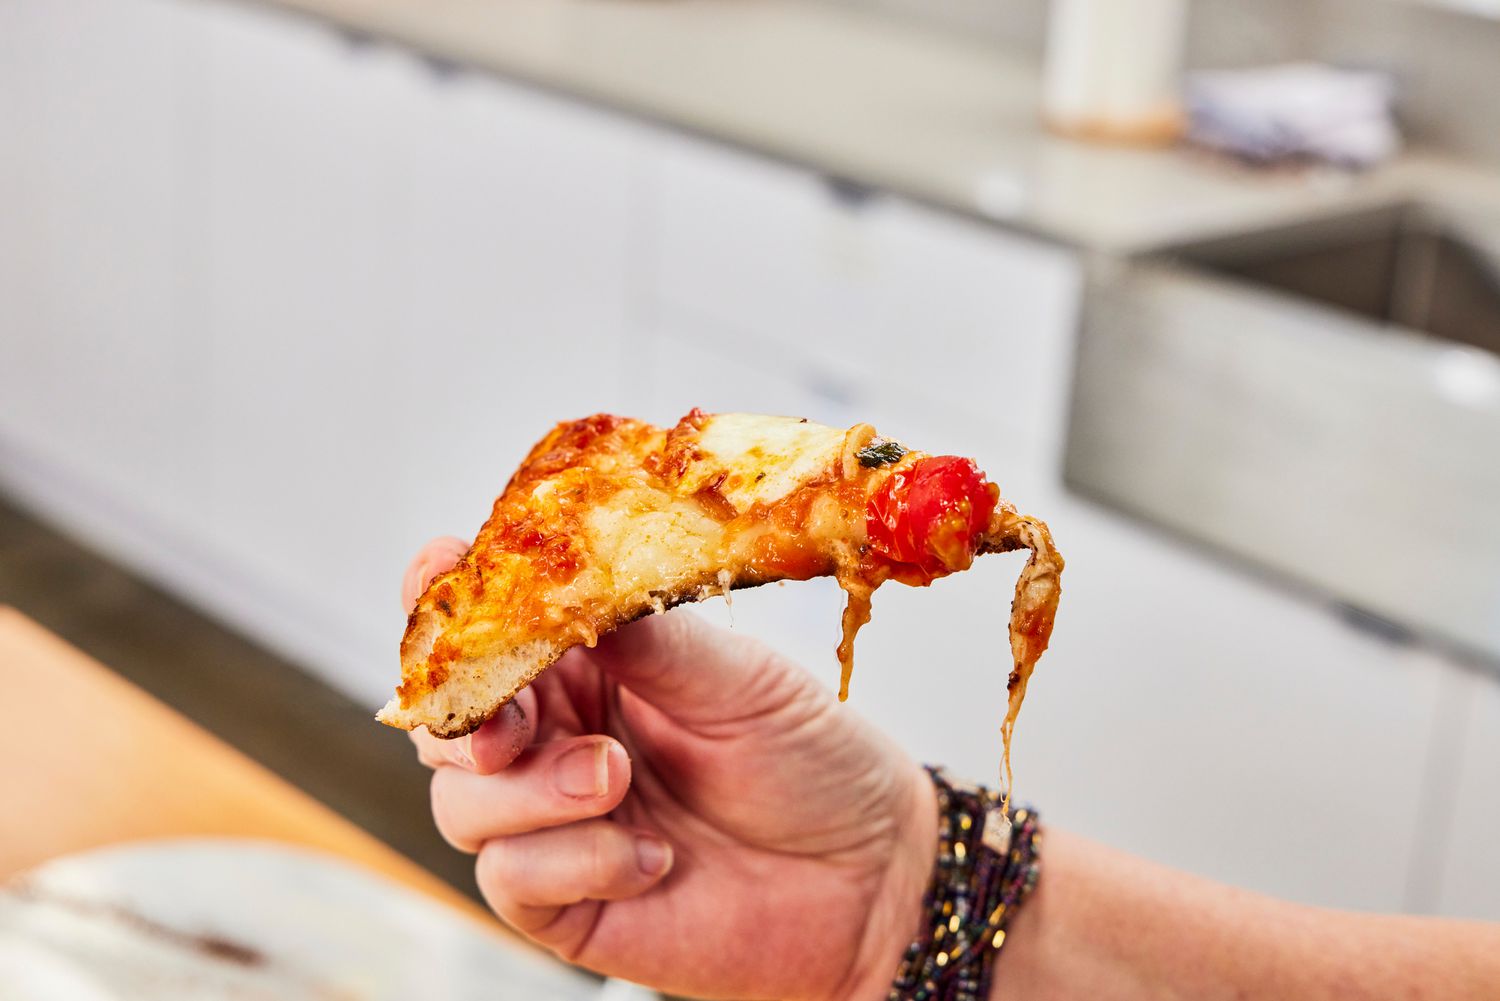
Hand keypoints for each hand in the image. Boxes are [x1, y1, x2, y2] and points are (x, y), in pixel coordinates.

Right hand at [404, 538, 935, 1000]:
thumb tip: (568, 582)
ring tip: (617, 781)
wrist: (868, 875)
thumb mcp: (736, 679)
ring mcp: (554, 823)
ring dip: (529, 791)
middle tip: (514, 725)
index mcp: (591, 665)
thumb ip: (648, 637)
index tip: (439, 569)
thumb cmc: (810, 761)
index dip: (445, 599)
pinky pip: (510, 878)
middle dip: (467, 714)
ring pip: (460, 800)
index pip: (489, 627)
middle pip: (446, 719)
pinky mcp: (565, 900)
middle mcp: (558, 737)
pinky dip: (572, 861)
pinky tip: (652, 860)